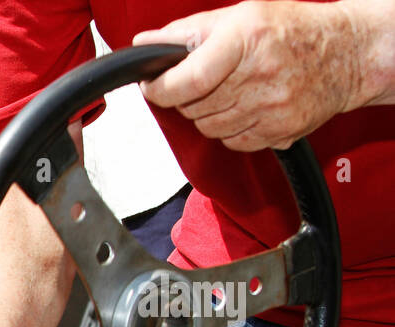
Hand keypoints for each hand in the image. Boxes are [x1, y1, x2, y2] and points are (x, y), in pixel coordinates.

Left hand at [134, 0, 366, 150]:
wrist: (348, 52)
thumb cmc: (292, 29)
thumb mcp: (240, 16)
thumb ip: (187, 32)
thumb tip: (146, 44)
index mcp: (245, 39)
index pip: (188, 79)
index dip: (161, 89)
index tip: (153, 87)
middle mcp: (260, 73)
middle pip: (194, 107)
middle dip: (187, 98)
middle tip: (203, 82)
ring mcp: (272, 106)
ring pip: (209, 128)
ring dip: (208, 115)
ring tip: (229, 92)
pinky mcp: (281, 131)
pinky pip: (233, 142)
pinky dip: (231, 129)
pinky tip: (247, 107)